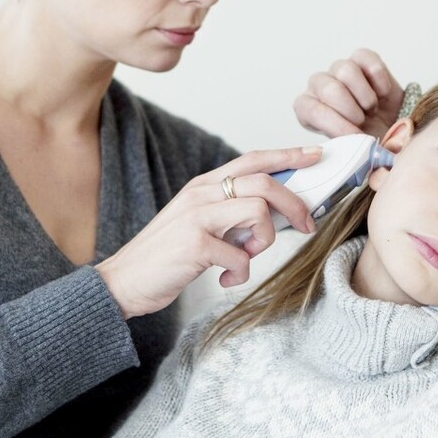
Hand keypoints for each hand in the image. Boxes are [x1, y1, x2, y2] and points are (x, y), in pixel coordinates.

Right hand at [94, 146, 322, 318]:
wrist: (122, 282)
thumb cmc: (166, 257)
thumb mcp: (199, 223)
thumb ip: (229, 214)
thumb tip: (272, 215)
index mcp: (204, 186)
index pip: (252, 159)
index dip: (287, 155)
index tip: (315, 155)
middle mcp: (201, 194)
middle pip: (264, 182)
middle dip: (295, 203)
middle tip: (307, 225)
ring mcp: (196, 216)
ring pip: (258, 211)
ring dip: (264, 241)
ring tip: (246, 258)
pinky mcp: (194, 244)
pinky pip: (240, 255)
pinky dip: (241, 272)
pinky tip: (226, 280)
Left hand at [293, 49, 404, 138]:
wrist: (393, 126)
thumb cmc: (368, 138)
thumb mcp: (355, 150)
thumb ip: (349, 147)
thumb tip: (356, 142)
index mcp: (308, 110)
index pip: (312, 110)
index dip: (336, 124)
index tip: (356, 136)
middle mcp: (318, 86)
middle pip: (329, 89)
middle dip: (352, 110)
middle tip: (364, 121)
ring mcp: (338, 69)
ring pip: (345, 70)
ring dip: (365, 96)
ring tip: (372, 109)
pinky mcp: (361, 58)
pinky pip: (366, 59)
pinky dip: (379, 80)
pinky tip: (382, 94)